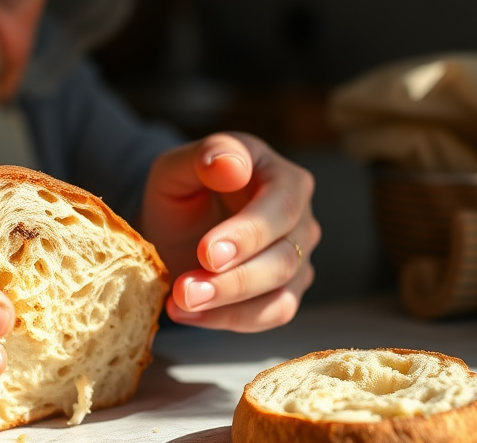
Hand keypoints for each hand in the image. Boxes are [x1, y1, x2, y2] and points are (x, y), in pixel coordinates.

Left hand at [141, 132, 318, 331]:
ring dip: (229, 305)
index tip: (208, 253)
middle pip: (285, 257)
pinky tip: (187, 315)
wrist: (175, 224)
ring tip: (181, 302)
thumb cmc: (183, 188)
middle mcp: (300, 220)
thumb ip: (205, 156)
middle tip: (186, 290)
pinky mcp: (284, 292)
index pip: (282, 206)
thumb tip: (230, 164)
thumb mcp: (179, 165)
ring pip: (281, 293)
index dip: (248, 233)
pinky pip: (270, 315)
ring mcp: (297, 259)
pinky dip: (228, 320)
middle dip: (234, 279)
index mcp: (283, 177)